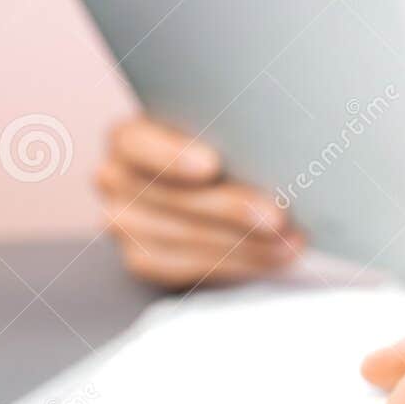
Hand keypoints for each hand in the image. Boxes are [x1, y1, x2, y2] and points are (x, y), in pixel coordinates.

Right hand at [96, 117, 302, 287]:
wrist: (204, 202)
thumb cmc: (221, 154)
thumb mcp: (221, 136)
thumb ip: (233, 138)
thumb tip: (280, 150)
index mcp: (128, 137)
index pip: (136, 142)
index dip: (172, 155)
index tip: (212, 165)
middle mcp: (114, 178)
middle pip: (171, 197)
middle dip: (230, 209)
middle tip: (277, 217)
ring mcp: (122, 223)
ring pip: (185, 237)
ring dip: (245, 243)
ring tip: (290, 241)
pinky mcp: (142, 260)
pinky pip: (191, 267)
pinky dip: (240, 263)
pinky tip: (275, 257)